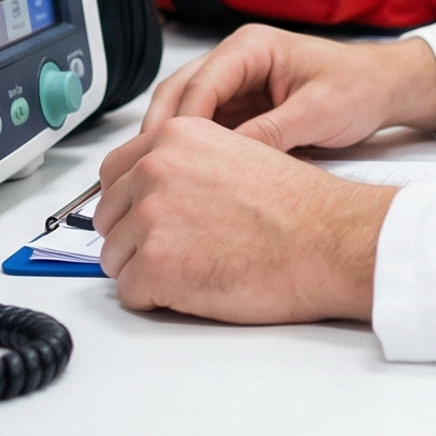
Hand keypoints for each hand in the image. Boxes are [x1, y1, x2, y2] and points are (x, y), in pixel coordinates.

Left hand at [96, 116, 397, 322]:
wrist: (327, 240)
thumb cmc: (297, 208)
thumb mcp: (236, 154)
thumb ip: (186, 163)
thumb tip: (152, 191)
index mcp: (175, 136)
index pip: (114, 172)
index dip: (131, 203)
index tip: (149, 218)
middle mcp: (155, 169)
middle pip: (108, 217)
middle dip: (136, 238)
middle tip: (185, 247)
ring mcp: (150, 217)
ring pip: (115, 258)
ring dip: (148, 270)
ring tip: (200, 265)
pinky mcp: (154, 265)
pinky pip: (130, 292)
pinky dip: (158, 299)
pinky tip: (199, 285)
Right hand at [141, 24, 435, 151]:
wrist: (385, 88)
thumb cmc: (359, 88)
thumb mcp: (317, 112)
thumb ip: (272, 132)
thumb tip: (229, 159)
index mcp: (252, 47)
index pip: (200, 82)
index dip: (181, 122)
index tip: (170, 157)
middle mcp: (238, 59)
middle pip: (180, 93)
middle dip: (162, 132)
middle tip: (149, 172)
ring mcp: (237, 83)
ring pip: (187, 112)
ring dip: (175, 143)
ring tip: (162, 180)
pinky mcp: (243, 107)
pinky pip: (208, 127)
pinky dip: (196, 150)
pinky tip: (189, 178)